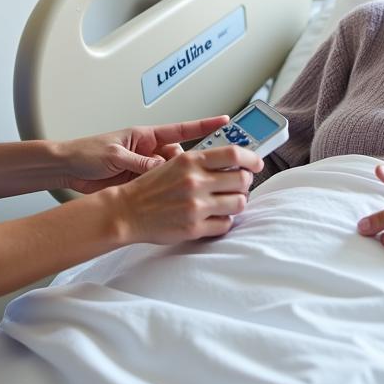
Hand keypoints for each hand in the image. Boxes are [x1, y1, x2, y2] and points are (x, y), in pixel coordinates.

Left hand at [58, 117, 229, 193]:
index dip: (205, 125)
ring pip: (173, 176)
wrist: (66, 169)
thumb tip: (163, 168)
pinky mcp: (139, 184)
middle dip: (193, 167)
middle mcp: (149, 151)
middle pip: (182, 158)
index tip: (226, 121)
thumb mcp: (115, 156)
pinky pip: (159, 188)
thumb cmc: (86, 153)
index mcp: (145, 136)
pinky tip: (168, 201)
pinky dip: (165, 194)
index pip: (182, 129)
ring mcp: (145, 168)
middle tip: (203, 175)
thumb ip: (140, 162)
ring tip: (179, 191)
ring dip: (177, 183)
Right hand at [108, 144, 264, 245]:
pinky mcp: (194, 228)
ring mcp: (196, 206)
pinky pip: (226, 224)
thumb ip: (201, 161)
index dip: (252, 158)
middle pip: (242, 180)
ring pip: (238, 203)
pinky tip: (216, 216)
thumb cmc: (149, 188)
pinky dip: (225, 221)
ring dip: (238, 202)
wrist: (126, 211)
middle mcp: (195, 182)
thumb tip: (233, 161)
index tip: (256, 163)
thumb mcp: (175, 163)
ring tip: (228, 202)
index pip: (234, 155)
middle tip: (240, 185)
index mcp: (190, 161)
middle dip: (245, 183)